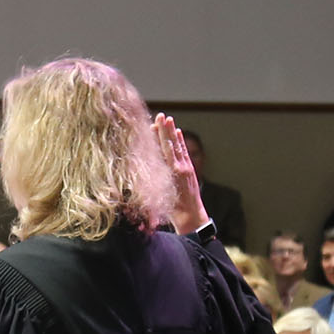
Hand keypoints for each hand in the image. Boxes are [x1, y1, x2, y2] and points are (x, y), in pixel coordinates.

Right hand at [154, 112, 207, 234]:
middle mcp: (181, 168)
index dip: (161, 135)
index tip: (157, 122)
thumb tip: (141, 169)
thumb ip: (153, 184)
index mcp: (173, 173)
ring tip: (169, 119)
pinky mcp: (190, 171)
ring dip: (173, 132)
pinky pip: (184, 153)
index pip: (166, 149)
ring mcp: (187, 168)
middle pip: (172, 144)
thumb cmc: (173, 211)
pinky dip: (181, 143)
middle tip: (162, 115)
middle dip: (167, 129)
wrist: (192, 217)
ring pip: (179, 147)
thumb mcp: (160, 197)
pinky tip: (178, 134)